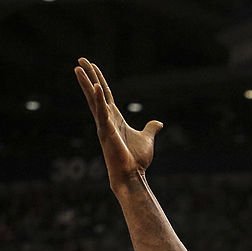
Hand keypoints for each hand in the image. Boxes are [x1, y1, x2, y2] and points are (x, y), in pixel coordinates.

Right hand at [75, 58, 162, 188]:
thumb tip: (158, 122)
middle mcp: (106, 119)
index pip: (106, 95)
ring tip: (78, 68)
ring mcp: (104, 125)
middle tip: (80, 60)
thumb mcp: (147, 139)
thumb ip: (150, 129)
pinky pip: (102, 113)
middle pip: (96, 93)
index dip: (99, 80)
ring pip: (94, 100)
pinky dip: (100, 100)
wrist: (132, 174)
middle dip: (88, 76)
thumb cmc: (136, 160)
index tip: (92, 66)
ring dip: (86, 83)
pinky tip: (96, 87)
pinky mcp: (106, 132)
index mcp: (115, 119)